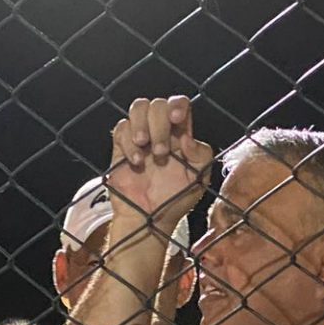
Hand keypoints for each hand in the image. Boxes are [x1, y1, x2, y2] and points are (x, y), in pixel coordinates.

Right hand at [107, 97, 213, 241]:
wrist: (149, 220)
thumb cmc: (175, 200)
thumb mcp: (199, 180)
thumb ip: (201, 155)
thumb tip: (187, 138)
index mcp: (181, 135)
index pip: (179, 104)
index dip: (177, 105)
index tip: (176, 120)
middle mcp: (160, 131)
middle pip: (157, 104)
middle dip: (159, 125)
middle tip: (161, 152)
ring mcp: (140, 138)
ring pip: (138, 108)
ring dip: (141, 125)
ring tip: (145, 148)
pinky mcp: (121, 147)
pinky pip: (121, 129)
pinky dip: (128, 143)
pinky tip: (136, 162)